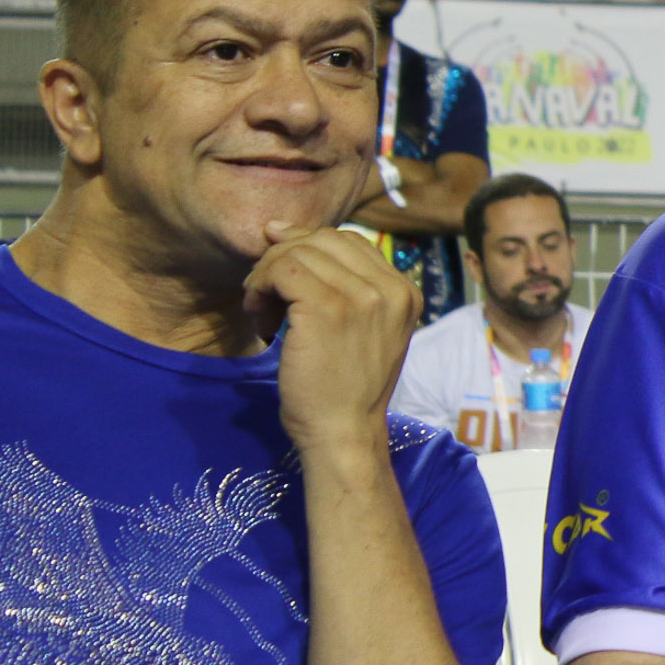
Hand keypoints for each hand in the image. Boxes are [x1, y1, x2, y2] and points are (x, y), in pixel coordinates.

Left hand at [244, 225, 420, 452]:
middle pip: (323, 239)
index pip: (350, 241)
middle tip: (265, 295)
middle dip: (284, 258)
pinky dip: (260, 287)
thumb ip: (342, 286)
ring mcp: (363, 297)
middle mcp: (391, 289)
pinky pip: (283, 270)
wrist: (344, 435)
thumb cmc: (343, 390)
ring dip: (267, 275)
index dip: (307, 246)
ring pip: (299, 251)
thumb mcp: (361, 332)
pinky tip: (259, 316)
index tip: (278, 270)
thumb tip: (280, 230)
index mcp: (404, 293)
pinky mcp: (328, 308)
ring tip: (261, 309)